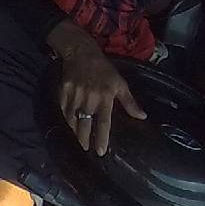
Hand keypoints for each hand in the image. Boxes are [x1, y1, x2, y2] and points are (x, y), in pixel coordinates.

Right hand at [49, 22, 146, 155]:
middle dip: (84, 140)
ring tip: (76, 143)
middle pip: (85, 125)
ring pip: (72, 120)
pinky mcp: (63, 94)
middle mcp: (89, 100)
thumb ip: (129, 102)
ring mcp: (74, 97)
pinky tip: (66, 128)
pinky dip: (64, 120)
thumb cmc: (104, 70)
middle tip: (85, 150)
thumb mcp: (120, 83)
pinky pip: (62, 111)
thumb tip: (142, 116)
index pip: (103, 123)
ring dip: (73, 133)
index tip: (100, 151)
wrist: (81, 54)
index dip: (102, 138)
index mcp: (104, 98)